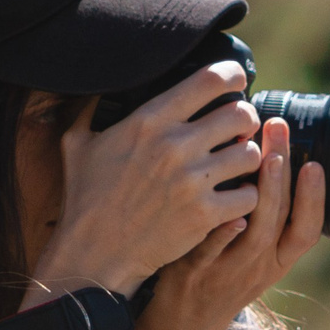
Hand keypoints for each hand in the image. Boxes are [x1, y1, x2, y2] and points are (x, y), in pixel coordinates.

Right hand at [27, 62, 264, 299]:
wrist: (94, 253)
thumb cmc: (85, 199)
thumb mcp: (78, 143)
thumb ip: (92, 108)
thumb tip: (101, 81)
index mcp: (149, 120)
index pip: (210, 80)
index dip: (232, 75)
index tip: (237, 80)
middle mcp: (174, 145)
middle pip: (241, 115)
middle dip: (245, 120)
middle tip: (239, 130)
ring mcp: (192, 181)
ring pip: (252, 155)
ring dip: (248, 159)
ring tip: (237, 165)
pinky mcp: (204, 214)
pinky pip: (249, 195)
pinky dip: (246, 197)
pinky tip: (234, 197)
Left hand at [131, 115, 324, 329]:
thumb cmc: (216, 279)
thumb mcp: (250, 257)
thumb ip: (263, 219)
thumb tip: (269, 159)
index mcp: (276, 261)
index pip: (307, 229)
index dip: (316, 198)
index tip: (316, 162)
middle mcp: (258, 267)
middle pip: (282, 219)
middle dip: (286, 172)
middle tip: (281, 129)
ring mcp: (228, 271)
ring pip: (255, 233)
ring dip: (265, 194)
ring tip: (262, 155)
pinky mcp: (196, 273)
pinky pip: (212, 249)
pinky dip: (222, 231)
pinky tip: (226, 202)